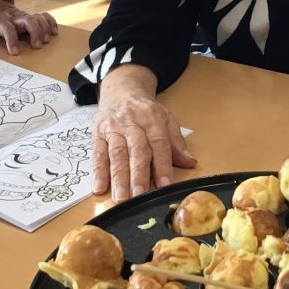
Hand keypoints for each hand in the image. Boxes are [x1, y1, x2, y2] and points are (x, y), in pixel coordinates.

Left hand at [0, 0, 57, 54]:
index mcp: (0, 20)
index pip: (8, 28)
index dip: (12, 40)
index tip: (15, 52)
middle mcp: (14, 17)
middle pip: (29, 20)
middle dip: (35, 32)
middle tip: (37, 46)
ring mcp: (24, 16)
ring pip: (39, 18)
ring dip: (45, 29)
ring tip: (45, 41)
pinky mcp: (31, 17)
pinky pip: (44, 16)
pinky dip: (51, 23)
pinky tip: (54, 33)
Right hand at [94, 66, 196, 202]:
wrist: (121, 90)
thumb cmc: (146, 111)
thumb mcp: (166, 120)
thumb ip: (176, 142)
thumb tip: (190, 163)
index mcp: (153, 118)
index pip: (159, 143)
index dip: (162, 166)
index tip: (164, 186)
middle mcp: (132, 122)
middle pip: (136, 150)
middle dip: (138, 175)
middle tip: (139, 196)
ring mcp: (113, 128)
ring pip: (116, 153)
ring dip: (118, 177)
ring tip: (121, 198)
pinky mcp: (98, 133)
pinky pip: (98, 153)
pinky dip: (98, 172)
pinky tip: (100, 188)